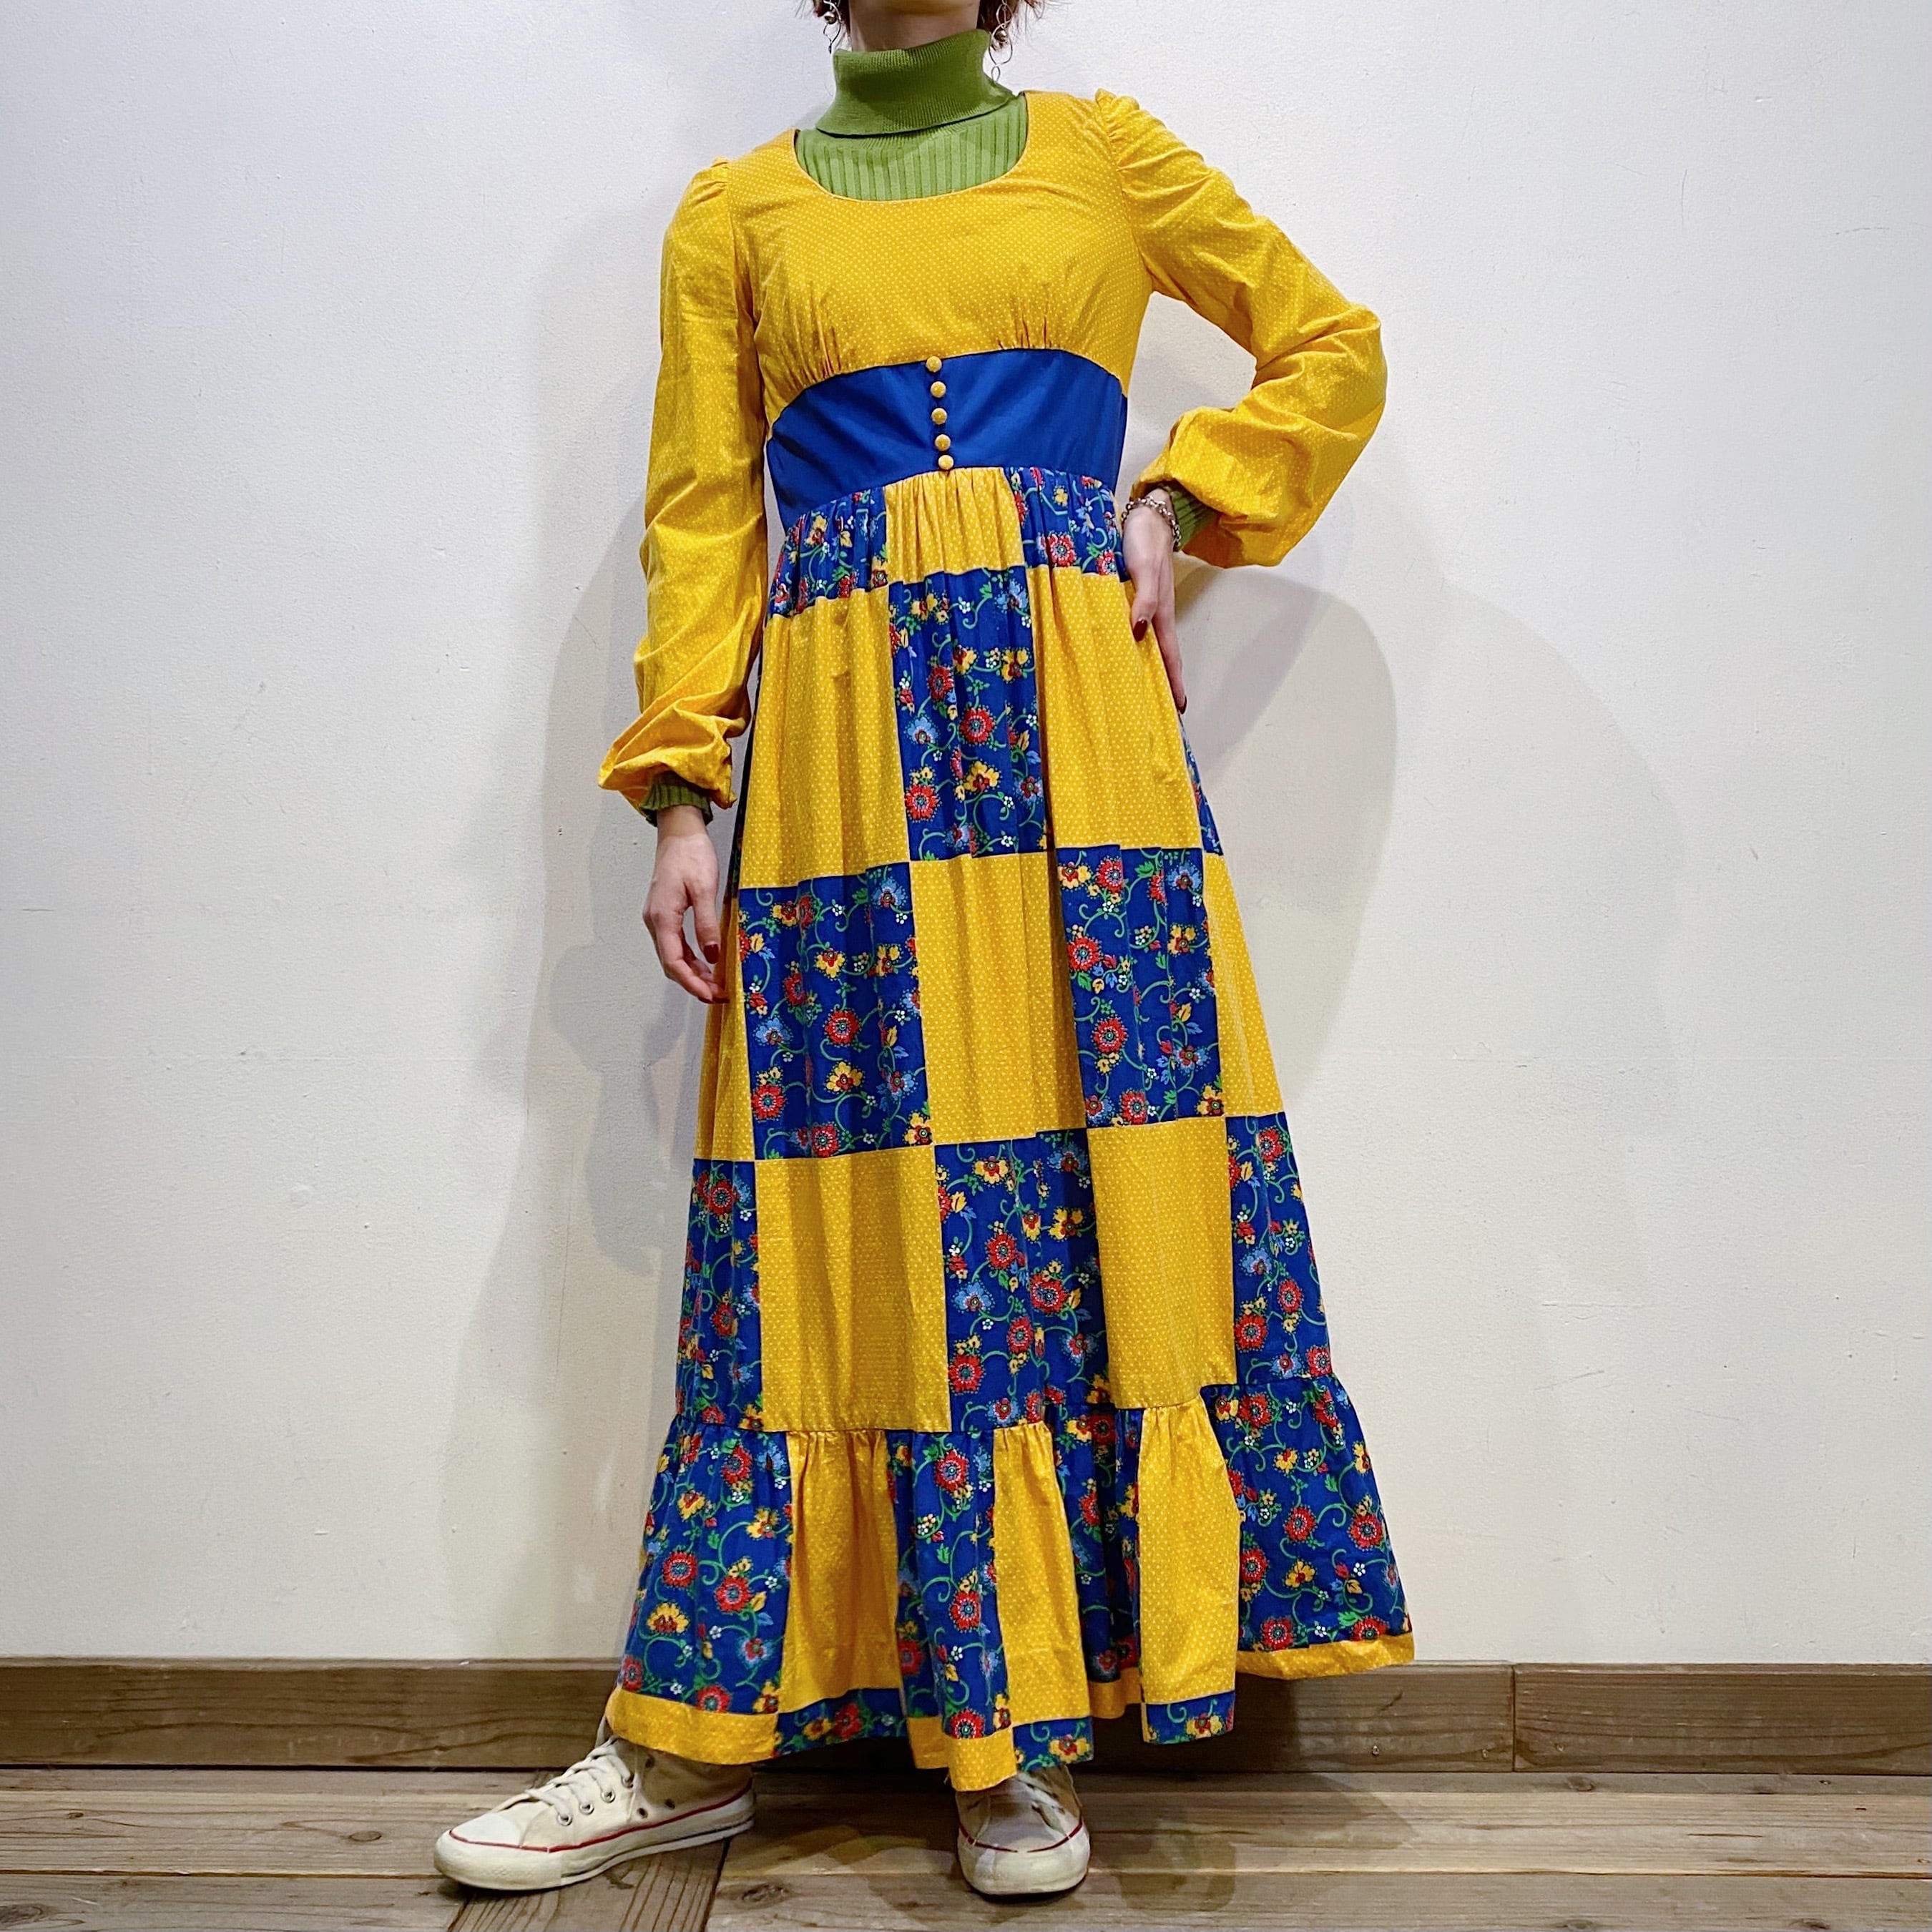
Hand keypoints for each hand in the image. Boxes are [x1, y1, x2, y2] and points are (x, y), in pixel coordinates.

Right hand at [644, 804, 722, 1003]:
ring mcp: (658, 918)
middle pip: (671, 963)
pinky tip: (706, 963)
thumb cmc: (691, 854)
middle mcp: (655, 921)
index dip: (692, 983)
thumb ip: (707, 924)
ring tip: (716, 984)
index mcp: (662, 917)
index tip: (711, 995)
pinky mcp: (665, 913)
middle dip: (693, 982)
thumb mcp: (705, 889)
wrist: (679, 832)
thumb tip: (712, 956)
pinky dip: (690, 958)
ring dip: (692, 972)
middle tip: (718, 995)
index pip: (673, 962)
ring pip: (673, 955)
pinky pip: (675, 943)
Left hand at [1124, 488, 1184, 712]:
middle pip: (1160, 657)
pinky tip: (1123, 653)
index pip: (1169, 656)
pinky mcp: (1134, 597)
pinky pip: (1134, 629)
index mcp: (1161, 613)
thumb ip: (1143, 599)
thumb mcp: (1144, 569)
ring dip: (1147, 668)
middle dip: (1163, 684)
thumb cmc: (1145, 540)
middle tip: (1159, 712)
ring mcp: (1145, 606)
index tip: (1179, 709)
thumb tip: (1138, 631)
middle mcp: (1154, 615)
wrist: (1147, 515)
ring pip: (1147, 645)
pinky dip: (1132, 646)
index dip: (1174, 682)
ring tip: (1140, 693)